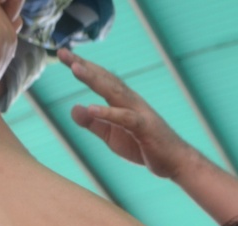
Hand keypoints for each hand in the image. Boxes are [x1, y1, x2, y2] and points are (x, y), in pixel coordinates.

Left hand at [61, 50, 195, 179]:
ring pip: (114, 92)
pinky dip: (108, 113)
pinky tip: (92, 108)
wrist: (174, 161)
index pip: (100, 79)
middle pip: (105, 78)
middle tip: (63, 52)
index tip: (62, 55)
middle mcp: (130, 101)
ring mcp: (139, 112)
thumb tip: (74, 108)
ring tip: (75, 69)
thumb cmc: (143, 146)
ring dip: (94, 79)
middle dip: (84, 65)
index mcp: (122, 101)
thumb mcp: (111, 136)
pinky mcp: (145, 128)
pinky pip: (125, 118)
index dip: (81, 66)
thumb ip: (93, 123)